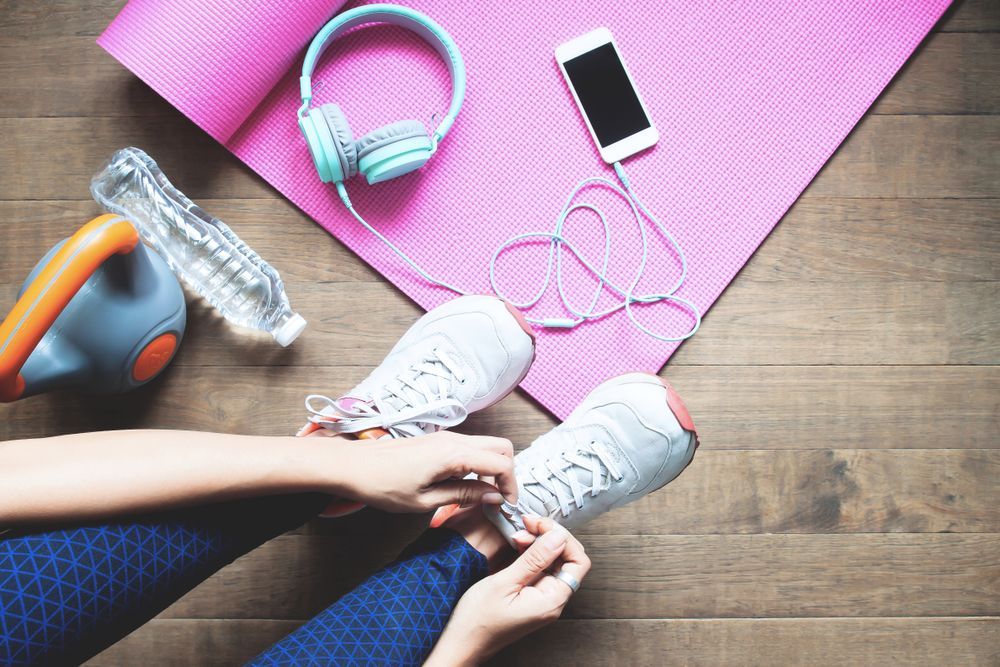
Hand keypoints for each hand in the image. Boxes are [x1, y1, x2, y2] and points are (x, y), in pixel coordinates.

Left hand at [327, 431, 517, 512]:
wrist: (352, 465)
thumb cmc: (382, 485)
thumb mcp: (425, 501)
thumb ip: (463, 496)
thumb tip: (493, 497)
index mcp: (454, 454)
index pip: (501, 464)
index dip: (510, 486)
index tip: (506, 506)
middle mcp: (454, 440)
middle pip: (501, 448)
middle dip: (507, 474)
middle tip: (498, 500)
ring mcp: (447, 438)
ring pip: (486, 447)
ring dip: (492, 470)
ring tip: (480, 498)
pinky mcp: (438, 441)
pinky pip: (470, 449)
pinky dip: (477, 465)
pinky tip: (463, 487)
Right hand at [425, 516, 590, 665]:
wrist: (460, 644)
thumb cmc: (477, 621)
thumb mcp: (504, 583)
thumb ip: (534, 559)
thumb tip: (557, 537)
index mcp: (551, 600)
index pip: (578, 561)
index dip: (563, 538)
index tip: (539, 525)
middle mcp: (552, 600)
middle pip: (567, 558)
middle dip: (549, 536)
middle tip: (526, 524)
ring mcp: (542, 598)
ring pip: (553, 561)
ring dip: (538, 542)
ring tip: (517, 533)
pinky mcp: (531, 595)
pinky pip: (540, 568)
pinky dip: (531, 552)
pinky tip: (517, 544)